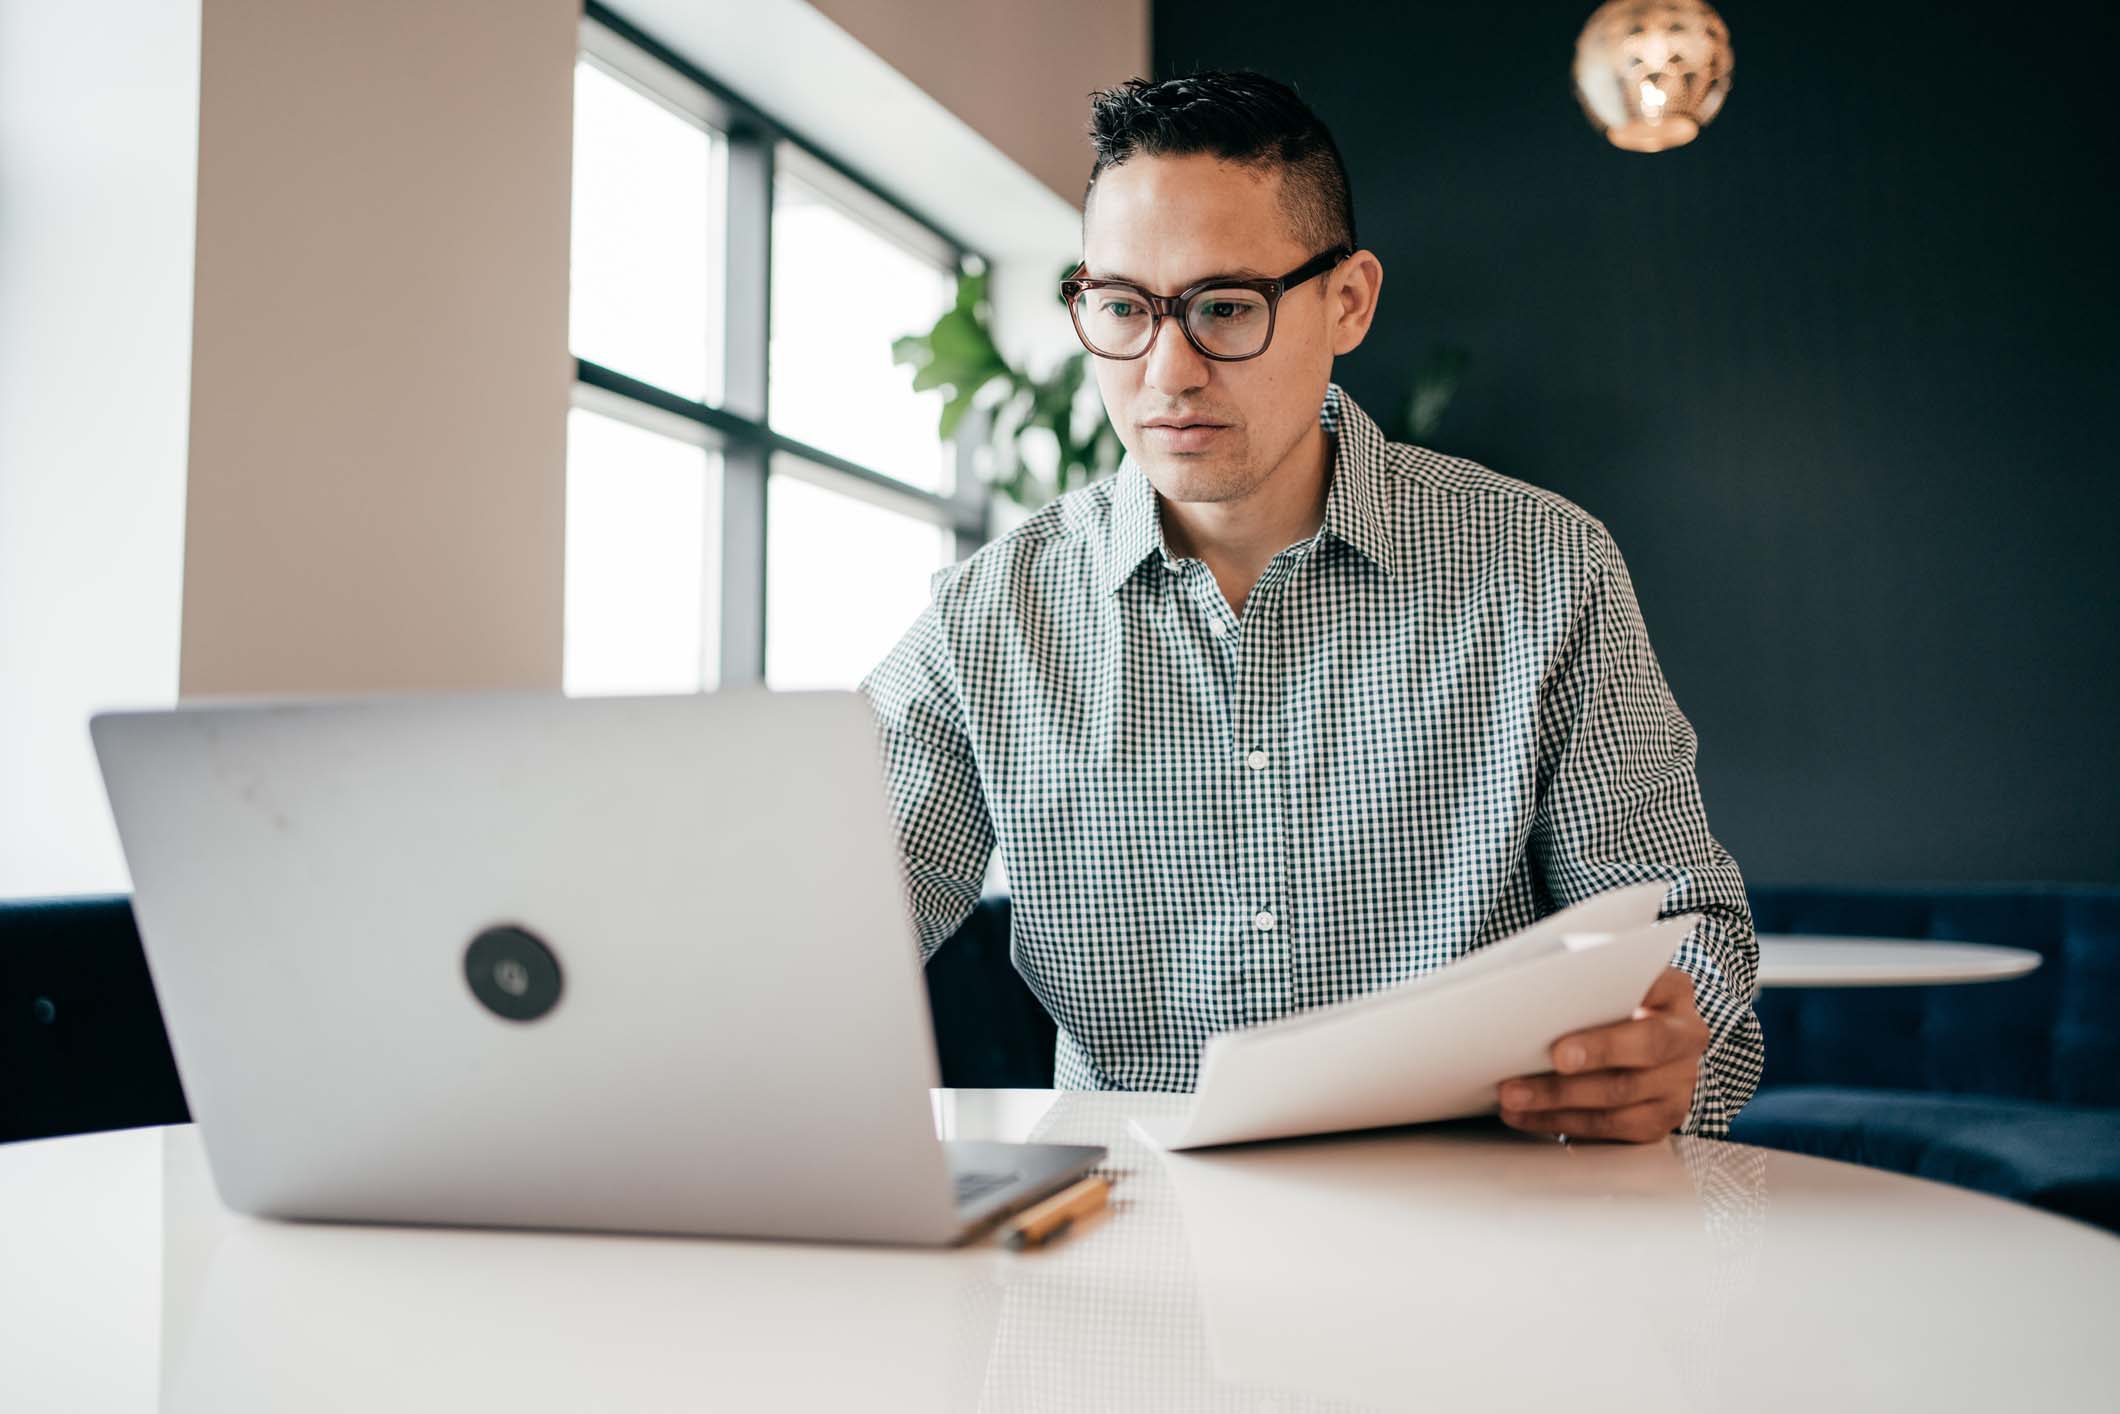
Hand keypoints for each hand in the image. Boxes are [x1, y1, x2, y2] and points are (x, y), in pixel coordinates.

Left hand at [1496, 966, 1707, 1142]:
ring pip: (1622, 1094)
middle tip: (1552, 1060)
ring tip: (1514, 1096)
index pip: (1653, 988)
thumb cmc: (1605, 1004)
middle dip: (1595, 1054)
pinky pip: (1612, 1127)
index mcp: (1674, 990)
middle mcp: (1687, 1035)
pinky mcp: (1663, 1118)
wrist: (1637, 1041)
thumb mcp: (1603, 982)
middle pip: (1647, 1046)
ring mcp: (1680, 1081)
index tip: (1576, 1024)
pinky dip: (1563, 1121)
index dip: (1619, 1002)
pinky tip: (1526, 1116)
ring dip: (1560, 1098)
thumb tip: (1528, 988)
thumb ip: (1581, 980)